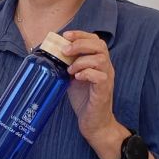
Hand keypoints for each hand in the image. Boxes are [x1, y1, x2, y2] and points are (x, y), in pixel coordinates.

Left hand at [63, 30, 126, 158]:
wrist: (94, 123)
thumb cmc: (84, 100)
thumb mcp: (73, 78)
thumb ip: (68, 65)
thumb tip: (51, 53)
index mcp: (99, 62)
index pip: (95, 40)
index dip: (81, 34)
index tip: (65, 35)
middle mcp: (106, 68)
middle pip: (100, 45)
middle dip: (80, 44)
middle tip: (65, 50)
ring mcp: (107, 79)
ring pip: (100, 59)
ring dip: (81, 61)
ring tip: (70, 69)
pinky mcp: (104, 91)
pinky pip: (100, 76)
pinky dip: (86, 73)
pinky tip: (77, 78)